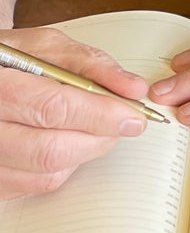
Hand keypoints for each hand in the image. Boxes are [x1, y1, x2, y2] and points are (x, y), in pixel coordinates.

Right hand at [0, 27, 147, 199]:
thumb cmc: (11, 58)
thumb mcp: (45, 46)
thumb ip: (91, 64)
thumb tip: (133, 89)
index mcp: (0, 88)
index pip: (55, 109)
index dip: (100, 115)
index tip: (134, 115)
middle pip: (51, 150)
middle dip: (100, 137)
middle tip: (126, 123)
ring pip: (46, 174)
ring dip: (86, 153)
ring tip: (100, 128)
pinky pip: (35, 185)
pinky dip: (64, 166)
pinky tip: (70, 141)